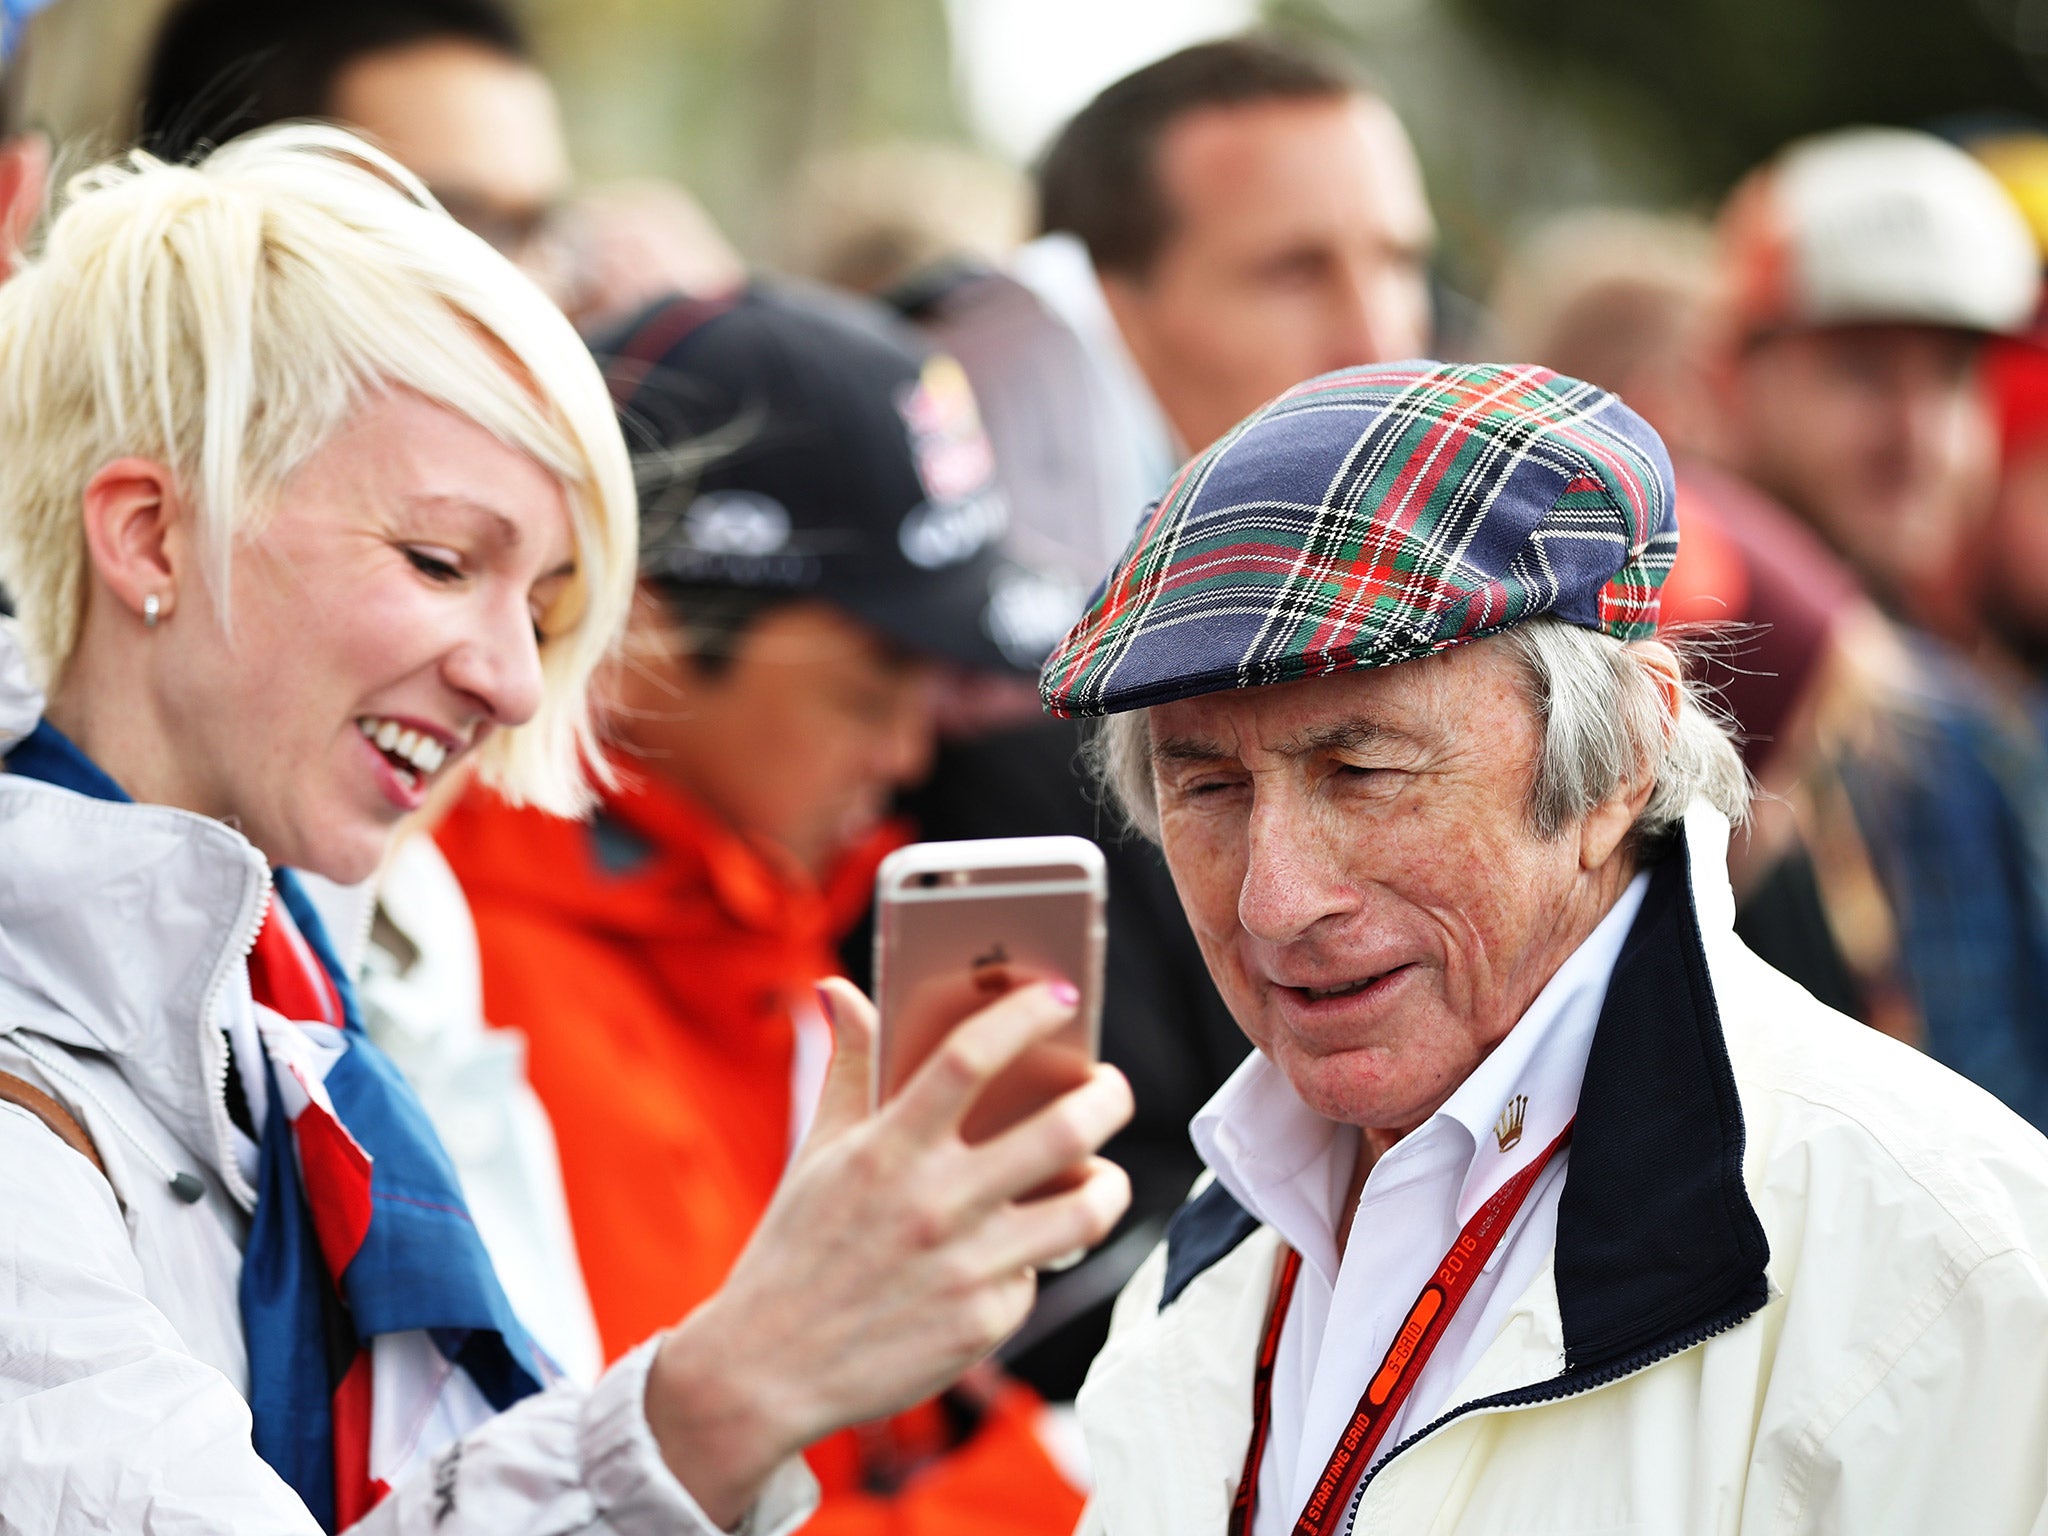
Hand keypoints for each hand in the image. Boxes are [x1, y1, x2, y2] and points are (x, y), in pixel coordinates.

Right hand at [644, 977, 1132, 1525]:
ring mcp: (964, 1268)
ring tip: (1099, 1172)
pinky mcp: (983, 1325)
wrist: (764, 1372)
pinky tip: (1014, 1254)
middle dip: (1107, 1096)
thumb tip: (840, 988)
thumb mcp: (818, 1151)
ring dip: (1107, 1183)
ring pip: (1085, 1211)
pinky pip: (1037, 1275)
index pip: (970, 1058)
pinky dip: (1035, 1258)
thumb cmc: (796, 1247)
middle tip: (1111, 1085)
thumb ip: (847, 1066)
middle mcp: (933, 1204)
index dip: (1023, 1017)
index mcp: (887, 1149)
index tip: (1059, 994)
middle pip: (1061, 1130)